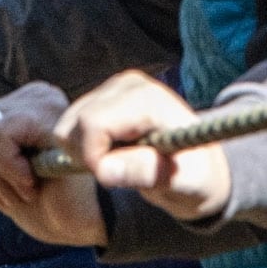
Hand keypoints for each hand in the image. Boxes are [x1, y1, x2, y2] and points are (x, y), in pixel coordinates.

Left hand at [0, 84, 105, 247]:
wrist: (88, 222)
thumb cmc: (55, 207)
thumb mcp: (1, 193)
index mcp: (23, 110)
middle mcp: (33, 96)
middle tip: (12, 196)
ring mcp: (42, 101)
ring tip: (26, 191)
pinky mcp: (48, 115)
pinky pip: (0, 135)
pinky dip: (8, 167)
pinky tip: (33, 182)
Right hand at [54, 71, 229, 222]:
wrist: (201, 165)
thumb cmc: (196, 177)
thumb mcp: (182, 183)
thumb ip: (145, 173)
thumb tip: (104, 170)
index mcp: (148, 99)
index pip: (93, 124)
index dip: (94, 158)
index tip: (113, 179)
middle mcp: (127, 84)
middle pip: (73, 124)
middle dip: (86, 156)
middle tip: (118, 173)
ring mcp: (112, 88)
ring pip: (66, 126)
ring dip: (83, 153)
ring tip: (119, 163)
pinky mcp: (101, 97)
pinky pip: (68, 127)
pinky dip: (82, 147)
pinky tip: (111, 152)